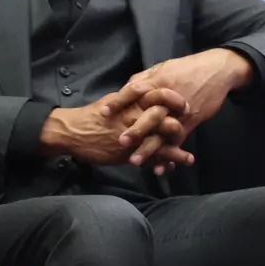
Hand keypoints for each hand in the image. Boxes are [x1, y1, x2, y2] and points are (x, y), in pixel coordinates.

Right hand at [38, 88, 193, 170]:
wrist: (73, 132)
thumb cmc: (92, 116)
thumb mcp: (113, 101)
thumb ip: (130, 100)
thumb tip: (142, 95)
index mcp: (133, 102)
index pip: (160, 97)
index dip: (175, 100)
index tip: (184, 103)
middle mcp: (136, 118)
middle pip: (166, 121)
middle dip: (180, 126)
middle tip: (191, 132)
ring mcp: (133, 136)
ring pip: (161, 143)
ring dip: (177, 152)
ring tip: (189, 159)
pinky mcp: (128, 152)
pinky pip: (149, 159)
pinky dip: (160, 165)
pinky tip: (169, 170)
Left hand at [110, 48, 254, 161]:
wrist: (218, 70)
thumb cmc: (189, 68)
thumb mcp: (164, 67)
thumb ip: (145, 78)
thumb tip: (127, 88)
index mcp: (159, 81)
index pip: (134, 91)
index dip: (118, 101)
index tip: (103, 112)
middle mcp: (168, 97)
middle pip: (149, 115)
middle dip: (135, 130)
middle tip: (120, 142)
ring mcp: (180, 111)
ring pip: (162, 133)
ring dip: (149, 148)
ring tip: (135, 161)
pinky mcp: (191, 122)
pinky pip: (178, 141)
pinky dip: (169, 155)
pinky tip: (160, 168)